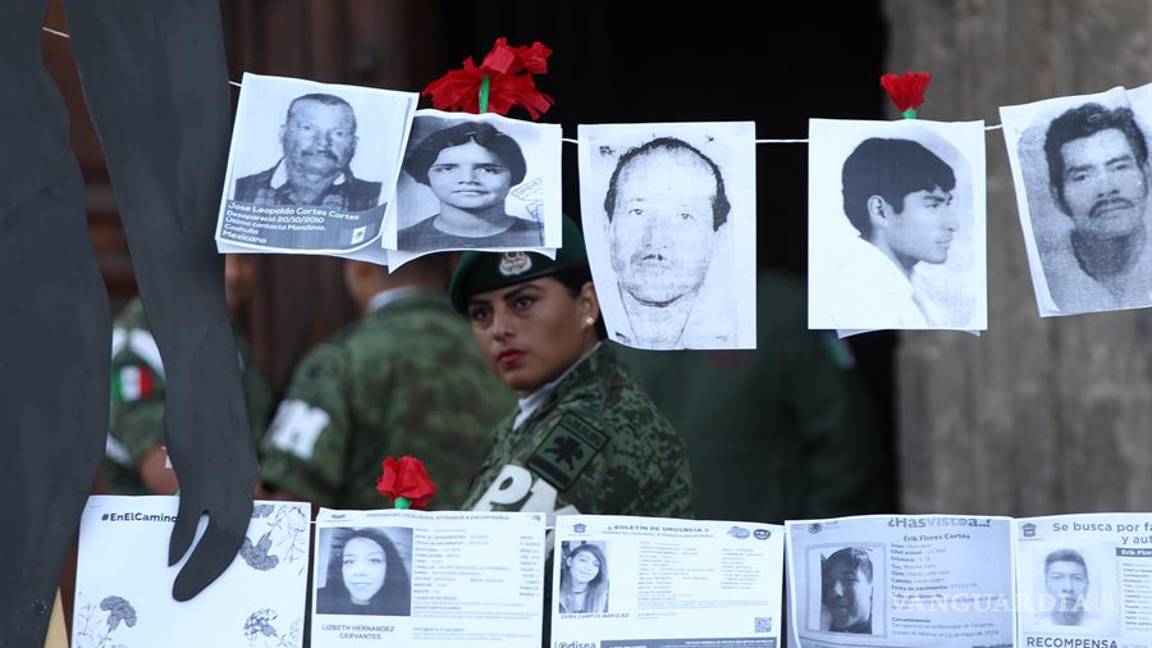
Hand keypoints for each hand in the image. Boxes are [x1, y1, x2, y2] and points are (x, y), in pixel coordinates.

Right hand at [163, 318, 258, 600]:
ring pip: (217, 536)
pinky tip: (171, 557)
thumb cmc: (209, 413)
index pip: (244, 528)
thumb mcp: (217, 451)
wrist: (208, 378)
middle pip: (233, 540)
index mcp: (248, 478)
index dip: (229, 556)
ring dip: (198, 567)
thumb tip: (193, 503)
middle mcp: (242, 482)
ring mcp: (222, 478)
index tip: (213, 577)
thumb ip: (211, 478)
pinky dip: (181, 540)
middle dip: (212, 573)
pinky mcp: (199, 470)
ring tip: (179, 588)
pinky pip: (190, 516)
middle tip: (189, 595)